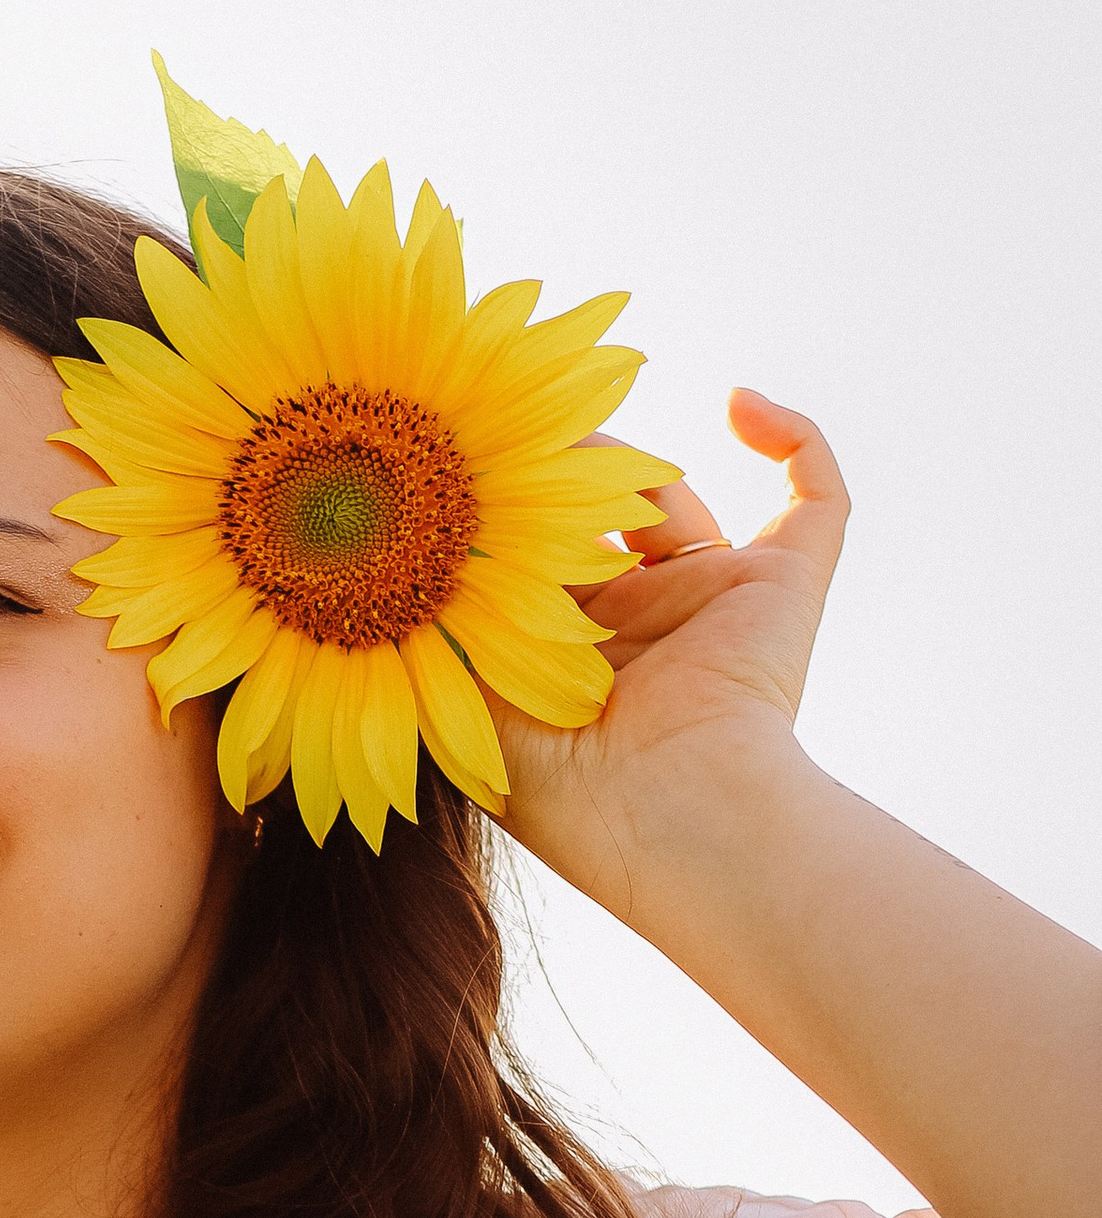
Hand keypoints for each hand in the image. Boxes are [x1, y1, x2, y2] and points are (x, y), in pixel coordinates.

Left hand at [491, 392, 849, 914]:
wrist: (677, 817)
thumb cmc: (569, 788)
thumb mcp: (472, 706)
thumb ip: (445, 628)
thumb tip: (402, 553)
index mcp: (568, 657)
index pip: (533, 565)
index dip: (501, 519)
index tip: (461, 470)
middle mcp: (641, 622)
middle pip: (594, 520)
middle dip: (555, 479)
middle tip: (511, 439)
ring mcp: (716, 599)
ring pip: (672, 493)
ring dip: (625, 460)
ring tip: (578, 448)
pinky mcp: (785, 584)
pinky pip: (816, 496)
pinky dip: (793, 437)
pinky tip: (736, 399)